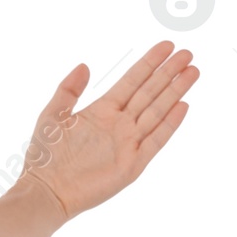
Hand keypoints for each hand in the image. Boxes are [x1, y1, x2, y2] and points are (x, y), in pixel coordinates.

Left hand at [17, 40, 198, 220]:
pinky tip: (183, 105)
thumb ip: (68, 90)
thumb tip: (84, 65)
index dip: (149, 64)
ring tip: (193, 71)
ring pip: (157, 111)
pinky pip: (155, 141)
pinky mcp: (133, 164)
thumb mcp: (52, 115)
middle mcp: (119, 124)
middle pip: (149, 93)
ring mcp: (128, 143)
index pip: (132, 81)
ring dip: (175, 92)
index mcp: (101, 111)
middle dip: (168, 73)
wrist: (45, 190)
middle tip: (188, 53)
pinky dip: (169, 124)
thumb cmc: (44, 156)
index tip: (167, 46)